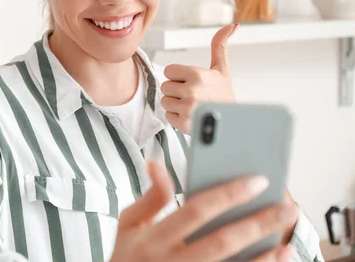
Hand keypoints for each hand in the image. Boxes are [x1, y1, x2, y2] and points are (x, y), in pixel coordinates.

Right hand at [109, 160, 299, 261]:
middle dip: (257, 223)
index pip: (196, 210)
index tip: (258, 179)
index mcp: (154, 238)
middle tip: (287, 208)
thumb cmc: (127, 256)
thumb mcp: (128, 225)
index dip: (228, 194)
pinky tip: (275, 260)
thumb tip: (156, 163)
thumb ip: (149, 197)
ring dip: (264, 258)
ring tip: (287, 241)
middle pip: (221, 241)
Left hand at [161, 23, 238, 132]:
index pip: (168, 71)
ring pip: (165, 101)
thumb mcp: (221, 68)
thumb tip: (233, 25)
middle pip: (165, 86)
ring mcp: (186, 109)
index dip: (177, 76)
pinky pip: (168, 116)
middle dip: (176, 90)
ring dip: (175, 103)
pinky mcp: (183, 124)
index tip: (189, 81)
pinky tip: (190, 115)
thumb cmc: (224, 94)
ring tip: (191, 105)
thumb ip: (219, 45)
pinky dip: (176, 117)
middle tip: (192, 94)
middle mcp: (191, 91)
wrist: (232, 121)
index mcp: (197, 75)